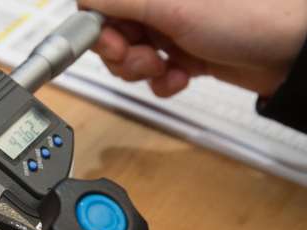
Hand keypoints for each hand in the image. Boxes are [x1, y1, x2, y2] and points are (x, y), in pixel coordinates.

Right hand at [78, 0, 306, 96]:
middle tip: (146, 59)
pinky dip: (164, 81)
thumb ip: (120, 1)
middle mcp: (159, 4)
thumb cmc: (249, 18)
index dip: (99, 29)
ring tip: (166, 70)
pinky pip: (155, 73)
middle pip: (113, 34)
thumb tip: (83, 0)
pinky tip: (181, 78)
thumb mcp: (172, 7)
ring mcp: (172, 29)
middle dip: (124, 55)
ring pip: (132, 57)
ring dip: (143, 71)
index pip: (101, 4)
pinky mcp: (185, 53)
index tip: (113, 46)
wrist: (293, 52)